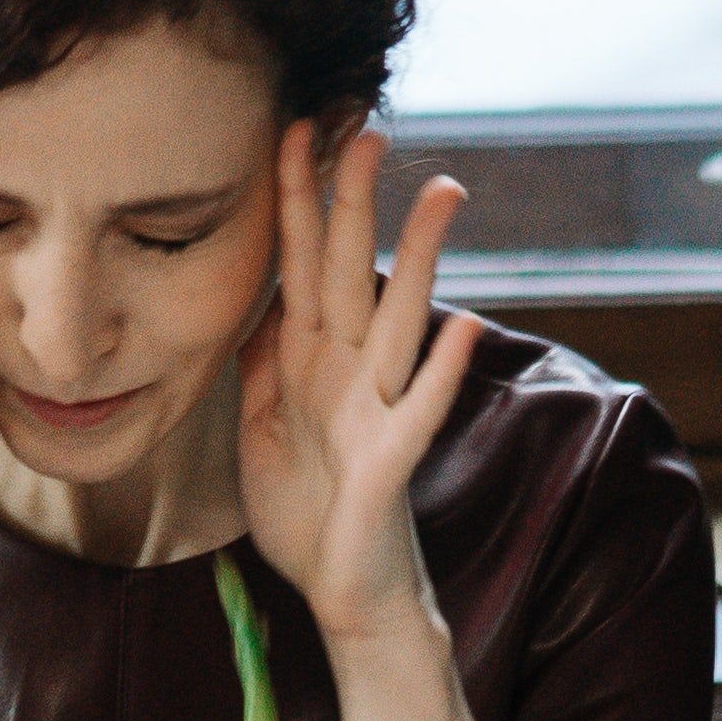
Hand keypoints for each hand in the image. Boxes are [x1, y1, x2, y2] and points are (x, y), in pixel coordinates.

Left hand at [235, 121, 481, 647]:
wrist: (340, 594)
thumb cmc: (307, 513)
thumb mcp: (259, 428)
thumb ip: (257, 363)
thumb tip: (255, 302)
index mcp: (308, 361)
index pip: (299, 264)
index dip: (293, 200)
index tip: (291, 129)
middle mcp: (349, 372)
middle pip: (349, 270)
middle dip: (352, 201)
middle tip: (363, 126)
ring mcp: (378, 411)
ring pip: (400, 319)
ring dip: (419, 257)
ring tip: (443, 192)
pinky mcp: (394, 460)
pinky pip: (422, 410)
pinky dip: (444, 371)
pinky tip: (466, 325)